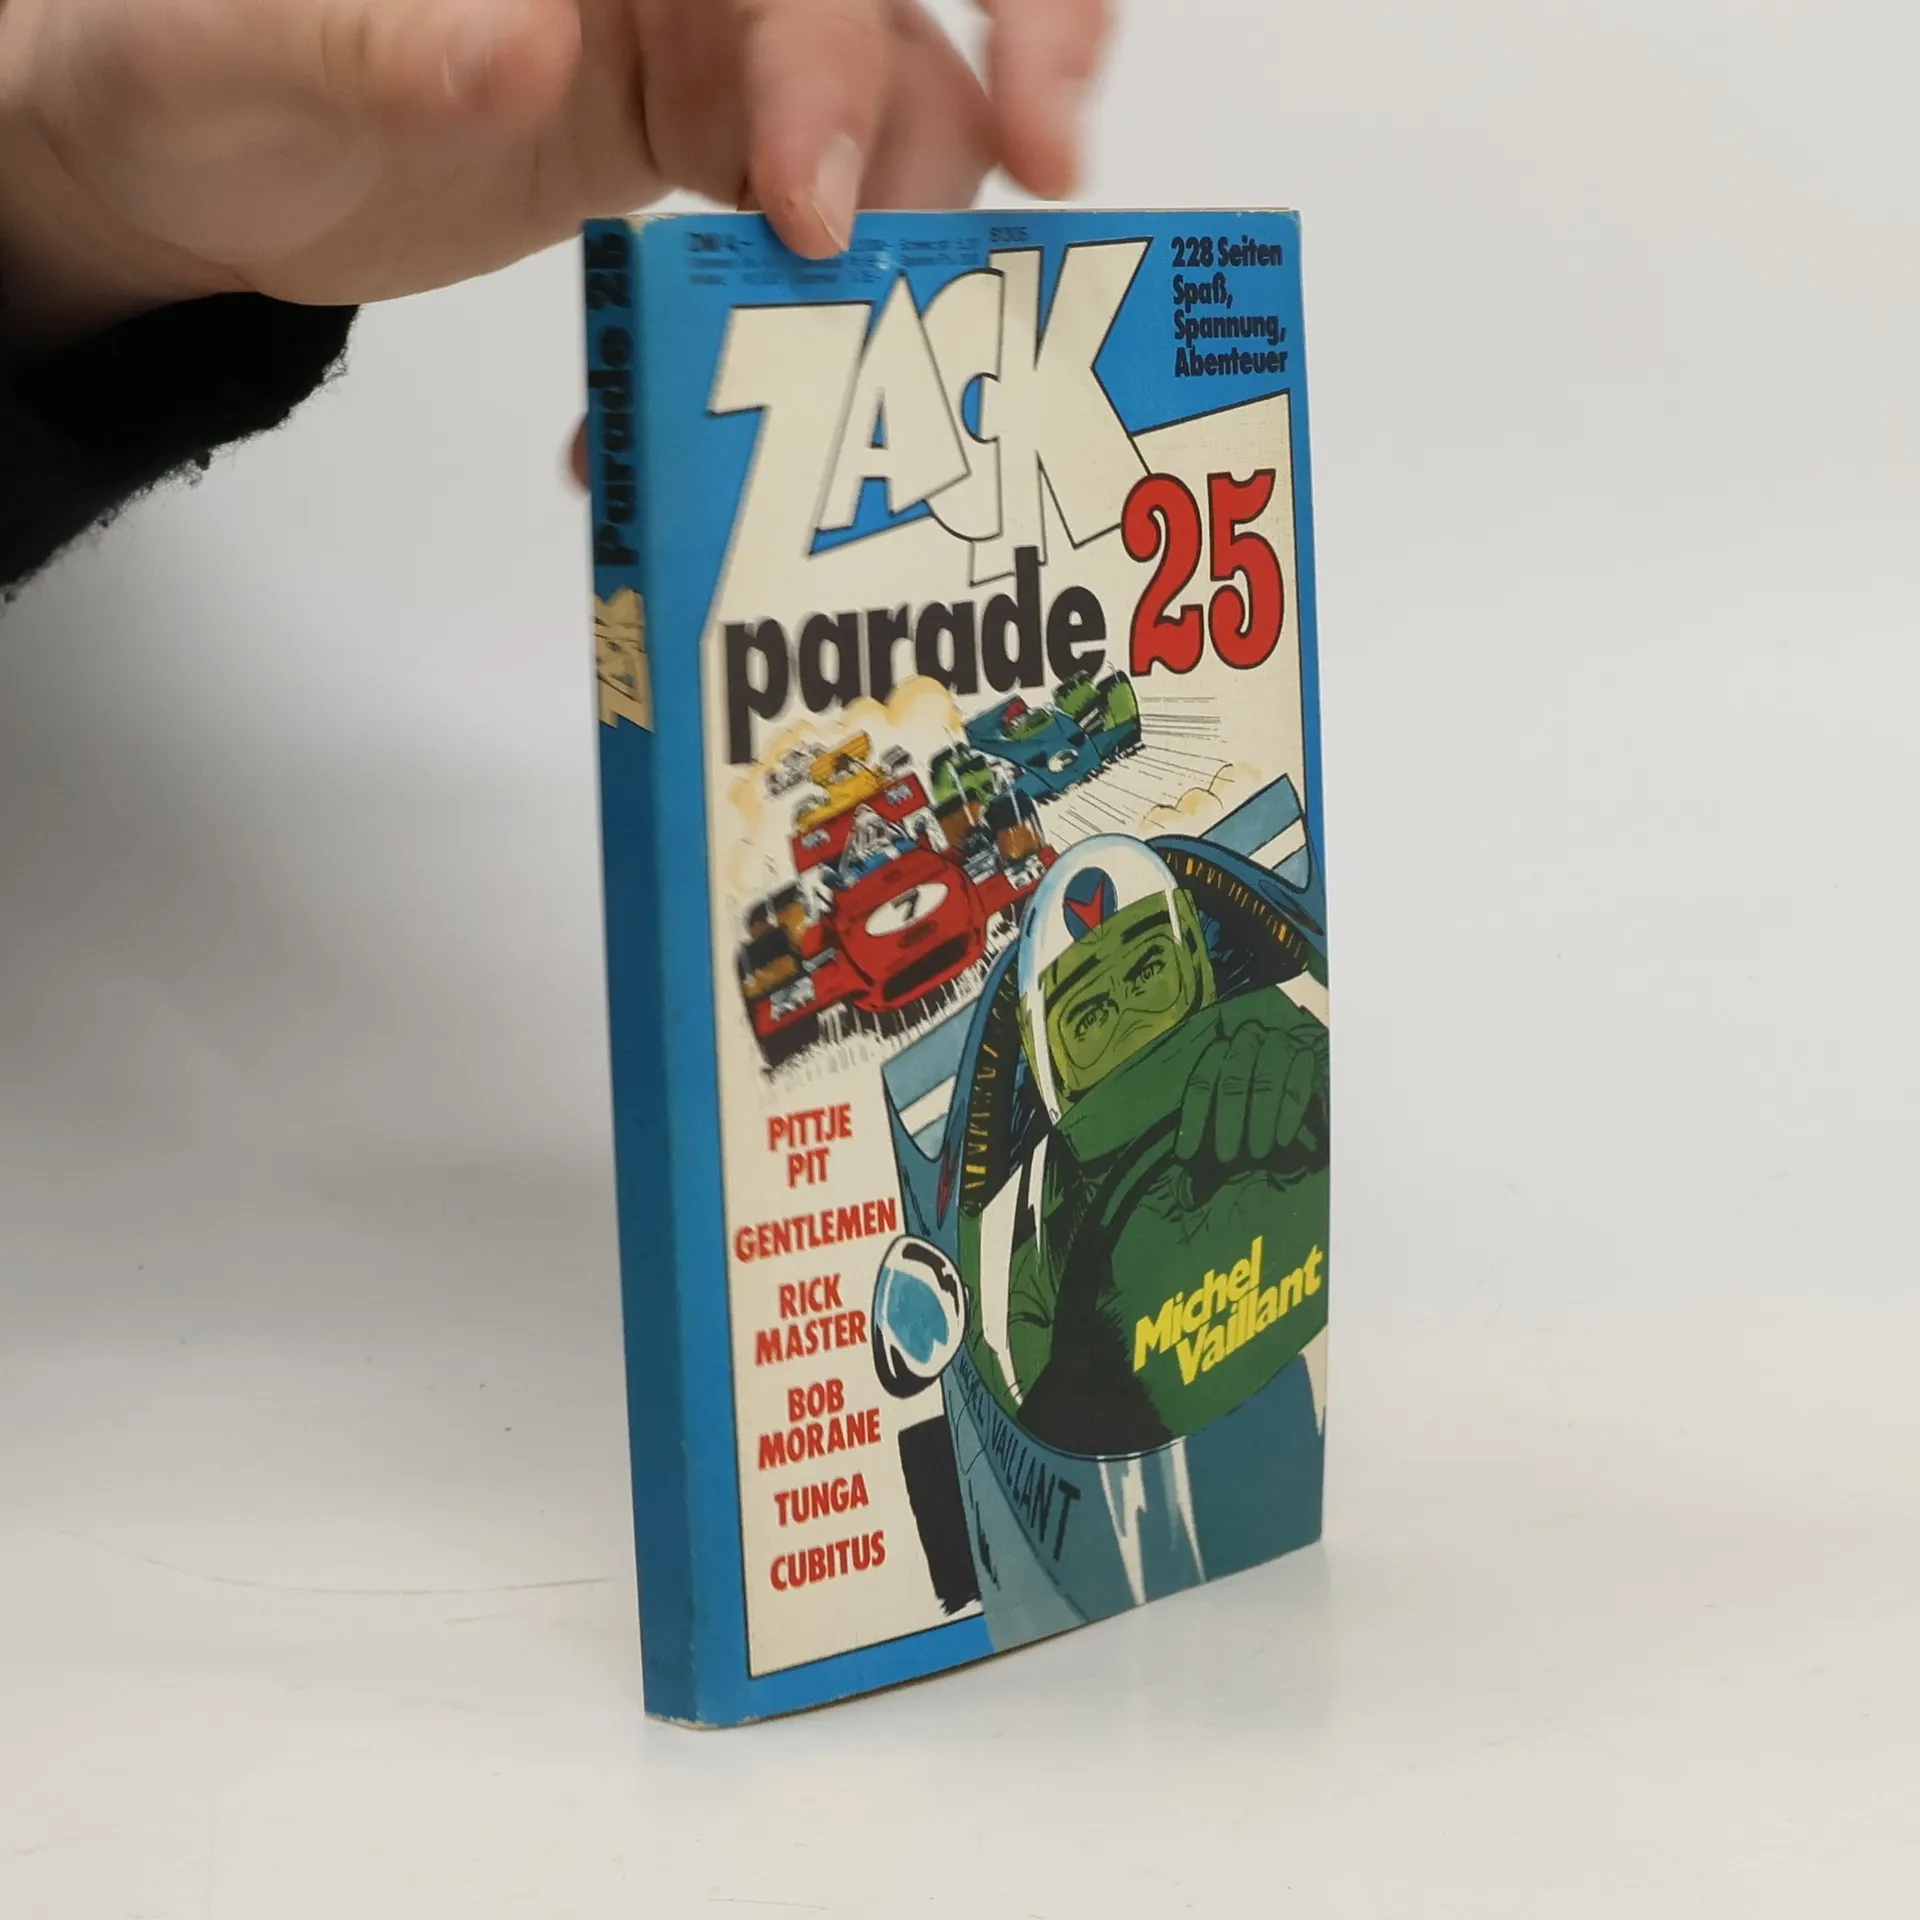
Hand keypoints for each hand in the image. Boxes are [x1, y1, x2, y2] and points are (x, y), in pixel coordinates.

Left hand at [0, 0, 1107, 353]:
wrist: (200, 158)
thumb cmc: (193, 69)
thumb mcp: (239, 55)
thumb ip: (372, 41)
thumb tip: (515, 50)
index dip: (846, 51)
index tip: (824, 202)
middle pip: (887, 15)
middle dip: (986, 92)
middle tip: (1044, 202)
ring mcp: (701, 51)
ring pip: (887, 120)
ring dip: (900, 246)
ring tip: (842, 380)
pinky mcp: (700, 147)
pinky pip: (809, 221)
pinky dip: (797, 325)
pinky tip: (714, 413)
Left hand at [1175, 1003, 1326, 1168]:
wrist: (1303, 1065)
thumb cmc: (1254, 1089)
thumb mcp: (1230, 1095)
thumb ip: (1211, 1111)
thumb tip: (1190, 1149)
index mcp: (1221, 1048)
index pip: (1201, 1082)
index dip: (1192, 1119)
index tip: (1186, 1154)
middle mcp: (1248, 1040)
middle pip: (1233, 1082)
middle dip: (1228, 1122)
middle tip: (1226, 1157)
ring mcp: (1279, 1046)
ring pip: (1265, 1084)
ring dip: (1260, 1121)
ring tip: (1257, 1153)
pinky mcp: (1307, 1057)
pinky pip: (1296, 1087)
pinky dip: (1288, 1115)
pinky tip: (1283, 1139)